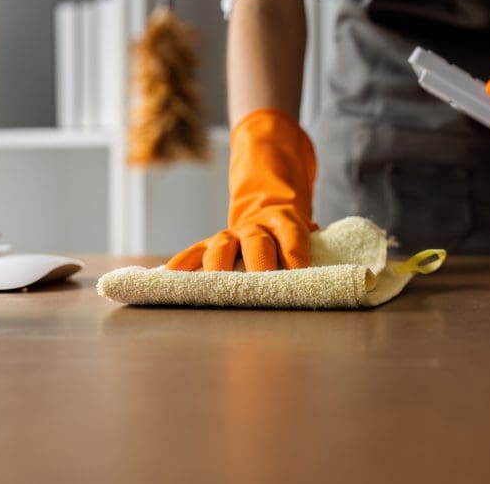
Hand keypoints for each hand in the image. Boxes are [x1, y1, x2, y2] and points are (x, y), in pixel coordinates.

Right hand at [166, 108, 316, 271]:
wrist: (265, 205)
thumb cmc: (288, 233)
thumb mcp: (303, 233)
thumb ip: (307, 248)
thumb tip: (320, 275)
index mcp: (285, 222)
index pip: (292, 238)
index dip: (296, 255)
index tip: (299, 274)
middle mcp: (256, 227)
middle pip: (257, 244)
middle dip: (258, 264)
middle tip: (260, 283)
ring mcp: (230, 235)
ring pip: (222, 247)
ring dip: (219, 266)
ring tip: (214, 284)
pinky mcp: (209, 245)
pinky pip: (193, 253)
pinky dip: (181, 264)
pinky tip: (168, 276)